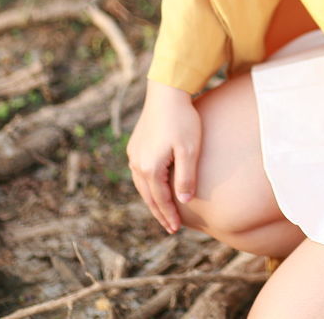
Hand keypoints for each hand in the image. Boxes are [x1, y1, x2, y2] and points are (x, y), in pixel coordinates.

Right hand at [127, 80, 201, 233]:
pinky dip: (149, 186)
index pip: (160, 200)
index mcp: (150, 168)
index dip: (169, 216)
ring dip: (153, 201)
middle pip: (149, 197)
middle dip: (160, 213)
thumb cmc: (182, 121)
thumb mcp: (190, 150)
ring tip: (163, 212)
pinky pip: (140, 174)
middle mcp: (137, 164)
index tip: (176, 229)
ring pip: (142, 187)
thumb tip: (183, 201)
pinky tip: (155, 188)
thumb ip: (186, 177)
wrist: (166, 94)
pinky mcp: (135, 146)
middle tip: (170, 228)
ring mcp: (134, 155)